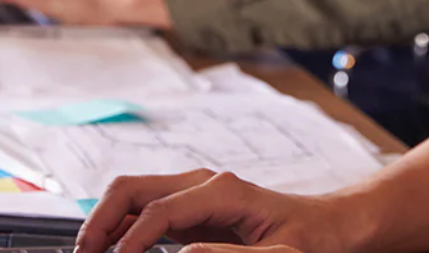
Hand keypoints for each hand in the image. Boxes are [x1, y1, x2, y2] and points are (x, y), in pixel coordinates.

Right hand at [77, 170, 351, 252]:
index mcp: (222, 190)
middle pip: (130, 189)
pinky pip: (142, 211)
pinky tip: (112, 252)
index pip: (157, 210)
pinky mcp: (190, 208)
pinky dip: (119, 228)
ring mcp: (193, 193)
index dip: (128, 241)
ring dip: (103, 223)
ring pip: (129, 196)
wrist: (329, 227)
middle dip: (99, 222)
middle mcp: (202, 183)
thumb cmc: (310, 239)